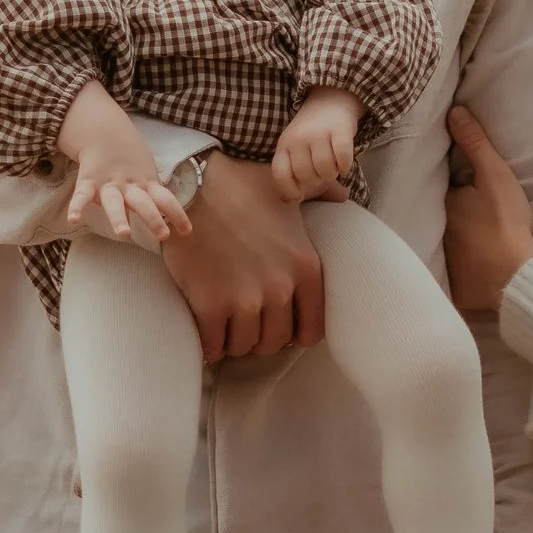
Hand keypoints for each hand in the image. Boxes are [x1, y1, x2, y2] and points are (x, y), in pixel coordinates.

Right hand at [55, 83, 193, 249]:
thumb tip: (173, 217)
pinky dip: (76, 206)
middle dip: (153, 218)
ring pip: (114, 203)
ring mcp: (108, 184)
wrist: (105, 133)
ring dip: (119, 217)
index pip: (166, 199)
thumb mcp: (147, 174)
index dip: (177, 214)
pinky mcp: (88, 182)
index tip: (187, 231)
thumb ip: (155, 195)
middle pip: (143, 203)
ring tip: (123, 233)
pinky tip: (73, 219)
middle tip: (163, 235)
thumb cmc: (131, 161)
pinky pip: (81, 195)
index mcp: (146, 184)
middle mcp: (129, 186)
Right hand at [157, 153, 326, 362]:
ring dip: (235, 342)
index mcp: (305, 266)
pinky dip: (210, 345)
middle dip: (261, 338)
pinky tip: (206, 333)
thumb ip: (320, 194)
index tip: (280, 327)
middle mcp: (280, 288)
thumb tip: (342, 196)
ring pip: (245, 346)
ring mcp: (244, 299)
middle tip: (248, 327)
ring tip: (227, 329)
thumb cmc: (238, 185)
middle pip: (275, 341)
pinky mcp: (209, 304)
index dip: (295, 334)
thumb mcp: (287, 188)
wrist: (190, 186)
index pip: (312, 329)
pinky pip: (214, 345)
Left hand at [272, 87, 362, 203]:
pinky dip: (345, 166)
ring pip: (325, 170)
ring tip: (333, 167)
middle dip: (316, 181)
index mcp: (283, 144)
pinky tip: (344, 163)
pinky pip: (343, 159)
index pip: (280, 175)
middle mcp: (298, 138)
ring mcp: (318, 133)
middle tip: (322, 173)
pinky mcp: (339, 131)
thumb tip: (295, 202)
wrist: (330, 101)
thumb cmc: (311, 133)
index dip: (289, 191)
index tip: (299, 196)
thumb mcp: (296, 148)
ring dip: (332, 174)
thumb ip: (294, 172)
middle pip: (306, 176)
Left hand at [442, 106, 532, 318]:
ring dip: (457, 236)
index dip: (454, 182)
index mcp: (445, 204)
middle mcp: (438, 231)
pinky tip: (472, 261)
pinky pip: (456, 268)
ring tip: (471, 230)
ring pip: (449, 240)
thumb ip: (475, 144)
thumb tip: (453, 111)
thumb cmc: (505, 223)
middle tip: (469, 204)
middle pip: (444, 214)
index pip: (444, 187)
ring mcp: (445, 259)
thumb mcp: (494, 175)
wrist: (513, 277)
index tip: (463, 178)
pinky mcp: (456, 283)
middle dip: (453, 209)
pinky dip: (462, 263)